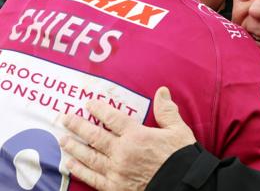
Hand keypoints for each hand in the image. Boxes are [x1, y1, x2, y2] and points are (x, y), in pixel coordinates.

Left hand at [60, 87, 195, 190]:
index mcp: (137, 135)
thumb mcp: (178, 130)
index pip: (112, 118)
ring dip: (74, 147)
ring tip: (63, 139)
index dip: (98, 109)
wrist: (183, 184)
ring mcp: (116, 171)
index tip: (88, 103)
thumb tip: (162, 91)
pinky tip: (70, 164)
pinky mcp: (115, 187)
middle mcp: (122, 151)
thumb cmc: (181, 157)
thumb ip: (167, 111)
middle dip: (77, 125)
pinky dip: (80, 170)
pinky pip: (92, 178)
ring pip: (89, 156)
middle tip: (65, 118)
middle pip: (94, 136)